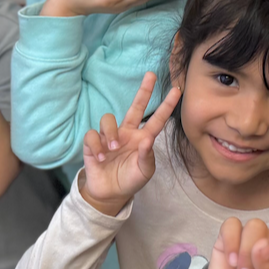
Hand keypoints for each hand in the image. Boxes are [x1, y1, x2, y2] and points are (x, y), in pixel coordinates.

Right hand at [78, 72, 181, 215]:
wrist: (110, 194)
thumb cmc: (130, 180)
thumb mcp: (144, 172)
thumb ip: (146, 157)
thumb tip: (147, 139)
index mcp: (142, 138)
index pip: (157, 119)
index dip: (166, 106)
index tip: (177, 90)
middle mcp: (127, 133)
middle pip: (135, 107)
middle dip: (143, 91)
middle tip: (151, 75)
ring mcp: (109, 137)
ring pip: (108, 119)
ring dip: (110, 133)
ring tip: (113, 149)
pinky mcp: (93, 144)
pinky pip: (92, 135)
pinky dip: (96, 146)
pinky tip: (101, 158)